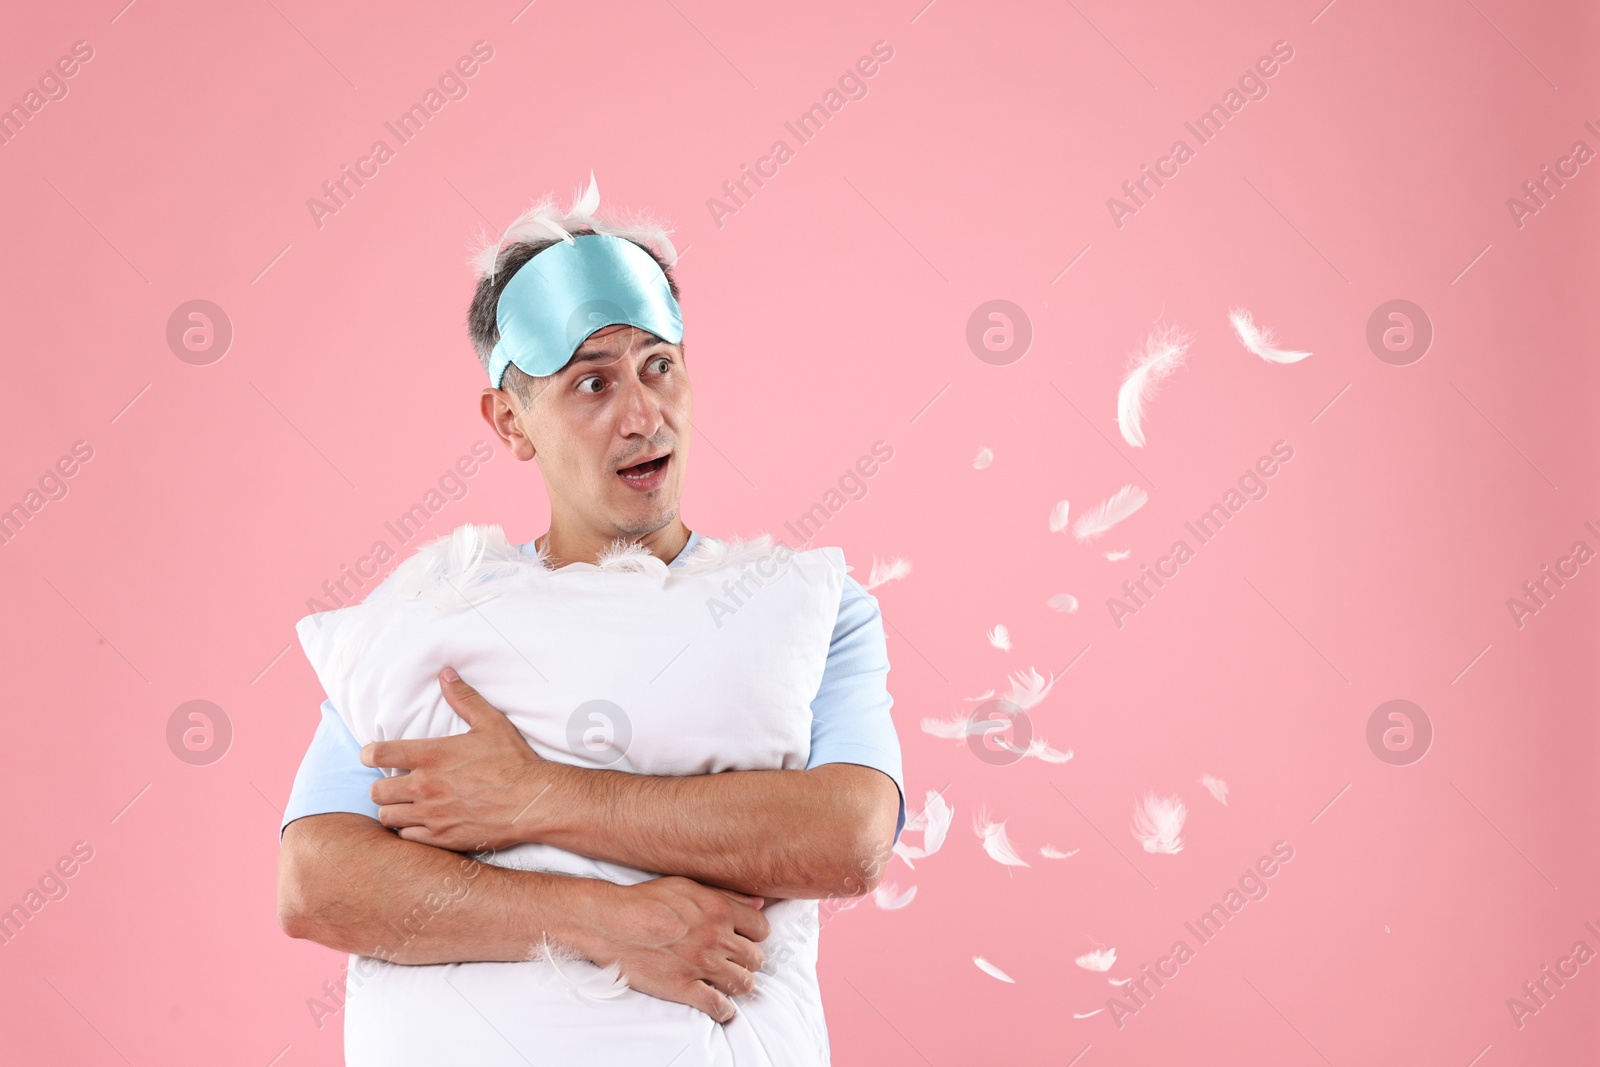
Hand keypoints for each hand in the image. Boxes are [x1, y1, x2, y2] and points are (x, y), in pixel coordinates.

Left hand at [364, 667, 561, 850]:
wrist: (532, 801)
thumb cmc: (513, 761)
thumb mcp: (491, 723)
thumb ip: (464, 698)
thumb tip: (446, 673)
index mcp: (433, 756)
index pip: (379, 754)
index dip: (369, 754)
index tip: (373, 756)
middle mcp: (425, 786)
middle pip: (377, 791)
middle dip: (382, 786)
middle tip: (396, 784)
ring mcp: (431, 814)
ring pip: (387, 817)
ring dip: (393, 810)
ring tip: (406, 805)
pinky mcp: (441, 837)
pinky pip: (406, 838)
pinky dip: (409, 831)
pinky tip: (422, 823)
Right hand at [570, 877, 770, 1023]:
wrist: (610, 922)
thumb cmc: (645, 900)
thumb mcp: (688, 886)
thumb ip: (725, 895)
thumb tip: (758, 902)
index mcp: (719, 910)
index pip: (762, 929)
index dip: (755, 935)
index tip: (746, 938)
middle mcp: (715, 938)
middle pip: (756, 958)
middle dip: (749, 960)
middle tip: (737, 961)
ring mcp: (701, 965)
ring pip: (743, 983)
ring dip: (739, 984)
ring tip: (729, 982)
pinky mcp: (683, 987)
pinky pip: (718, 1006)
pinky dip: (724, 1009)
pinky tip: (720, 1005)